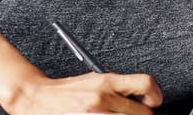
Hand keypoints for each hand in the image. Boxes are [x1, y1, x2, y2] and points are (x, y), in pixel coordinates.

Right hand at [5, 71, 162, 114]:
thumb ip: (119, 87)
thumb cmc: (66, 92)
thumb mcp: (95, 81)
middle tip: (133, 114)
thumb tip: (144, 97)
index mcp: (106, 81)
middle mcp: (102, 98)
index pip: (146, 84)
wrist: (37, 99)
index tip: (154, 101)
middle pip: (143, 113)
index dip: (155, 95)